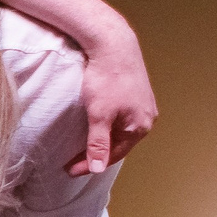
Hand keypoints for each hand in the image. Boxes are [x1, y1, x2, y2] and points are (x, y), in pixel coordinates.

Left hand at [69, 23, 155, 174]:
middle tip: (74, 162)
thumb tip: (97, 168)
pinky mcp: (137, 94)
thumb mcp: (99, 115)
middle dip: (97, 154)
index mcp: (140, 127)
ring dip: (103, 141)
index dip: (90, 165)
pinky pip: (122, 119)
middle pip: (119, 145)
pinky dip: (109, 127)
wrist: (114, 45)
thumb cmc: (107, 79)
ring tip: (84, 148)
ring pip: (121, 132)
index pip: (113, 155)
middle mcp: (147, 118)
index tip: (70, 170)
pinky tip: (98, 126)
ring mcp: (144, 106)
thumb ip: (98, 142)